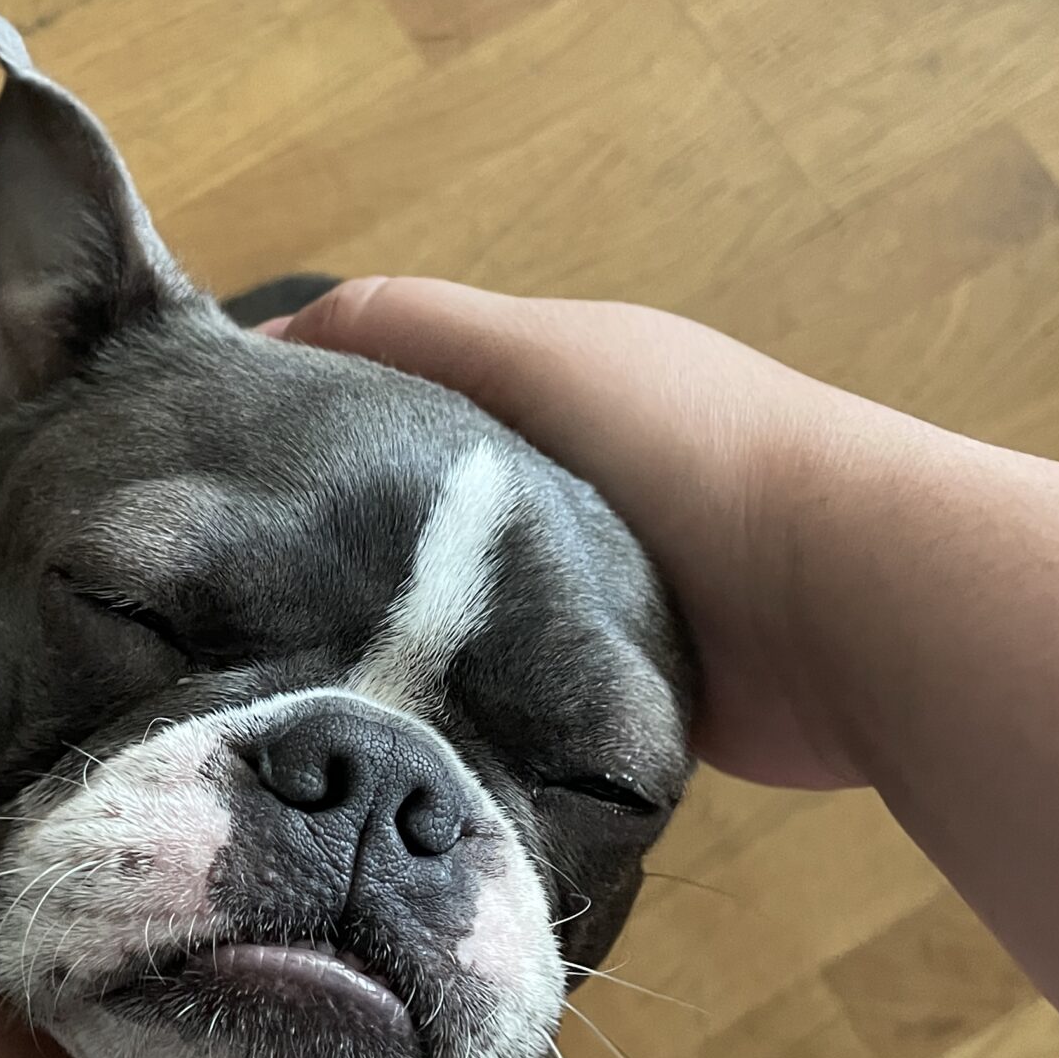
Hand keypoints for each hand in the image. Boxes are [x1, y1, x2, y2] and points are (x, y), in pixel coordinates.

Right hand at [279, 279, 886, 790]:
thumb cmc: (691, 454)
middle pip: (421, 510)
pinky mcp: (623, 694)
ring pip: (460, 610)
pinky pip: (513, 697)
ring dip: (398, 636)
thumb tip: (259, 338)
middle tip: (230, 601)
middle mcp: (577, 484)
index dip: (305, 425)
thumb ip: (404, 329)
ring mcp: (605, 593)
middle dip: (337, 546)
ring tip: (286, 678)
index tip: (207, 477)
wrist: (850, 608)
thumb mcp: (535, 352)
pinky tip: (388, 728)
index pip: (399, 392)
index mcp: (558, 390)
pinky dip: (461, 705)